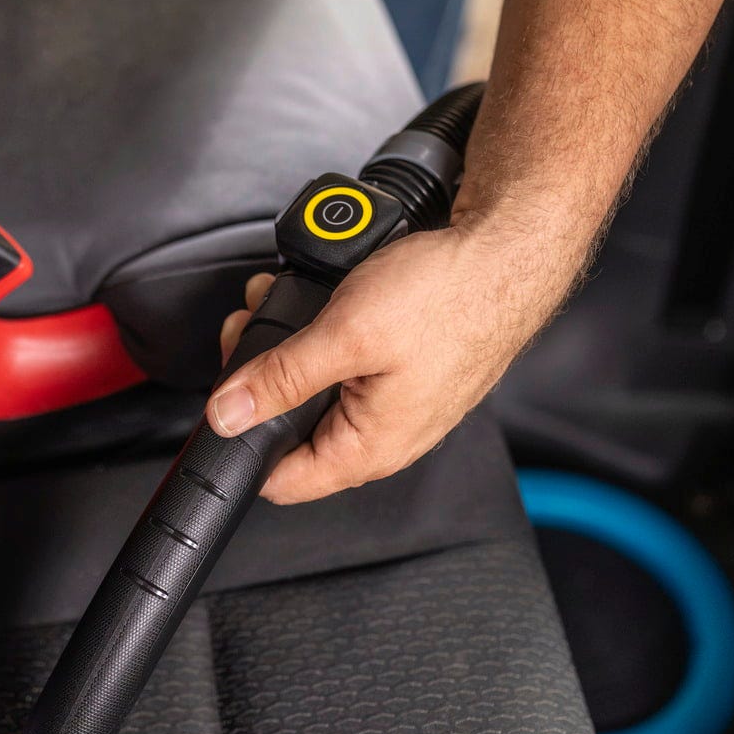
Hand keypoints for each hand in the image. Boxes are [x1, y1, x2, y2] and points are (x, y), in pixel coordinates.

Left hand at [209, 213, 583, 503]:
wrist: (508, 251)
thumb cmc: (450, 296)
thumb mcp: (345, 335)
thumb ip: (280, 379)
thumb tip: (227, 416)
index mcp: (368, 449)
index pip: (280, 481)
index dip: (241, 443)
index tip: (225, 397)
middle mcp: (381, 438)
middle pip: (289, 430)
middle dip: (257, 379)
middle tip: (248, 331)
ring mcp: (391, 405)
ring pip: (310, 391)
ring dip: (283, 348)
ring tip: (276, 302)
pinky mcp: (398, 372)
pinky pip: (339, 366)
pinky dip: (317, 334)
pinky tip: (313, 301)